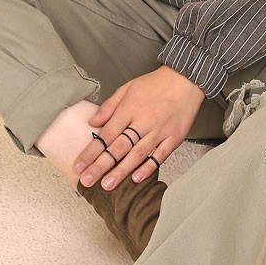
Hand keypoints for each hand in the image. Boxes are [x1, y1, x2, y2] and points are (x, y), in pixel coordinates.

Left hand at [73, 67, 204, 190]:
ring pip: (137, 154)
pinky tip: (136, 178)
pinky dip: (148, 167)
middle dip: (100, 166)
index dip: (91, 151)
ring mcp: (160, 130)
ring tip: (107, 185)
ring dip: (121, 171)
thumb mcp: (128, 87)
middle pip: (118, 147)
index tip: (79, 165)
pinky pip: (159, 156)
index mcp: (129, 108)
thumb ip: (109, 106)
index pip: (106, 134)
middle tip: (87, 181)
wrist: (186, 79)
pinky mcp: (174, 137)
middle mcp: (143, 121)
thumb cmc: (155, 84)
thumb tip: (92, 122)